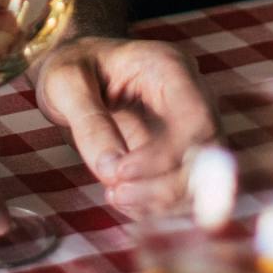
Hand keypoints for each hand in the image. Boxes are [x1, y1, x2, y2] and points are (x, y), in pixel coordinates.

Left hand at [30, 35, 214, 216]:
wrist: (76, 71)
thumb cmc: (72, 67)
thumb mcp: (66, 83)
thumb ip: (89, 123)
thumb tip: (111, 169)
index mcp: (170, 68)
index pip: (194, 118)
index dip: (166, 154)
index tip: (122, 171)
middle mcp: (190, 98)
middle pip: (206, 154)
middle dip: (165, 185)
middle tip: (117, 193)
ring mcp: (188, 129)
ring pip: (199, 178)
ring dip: (161, 200)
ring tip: (115, 195)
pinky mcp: (176, 155)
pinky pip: (181, 189)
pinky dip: (155, 205)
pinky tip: (122, 198)